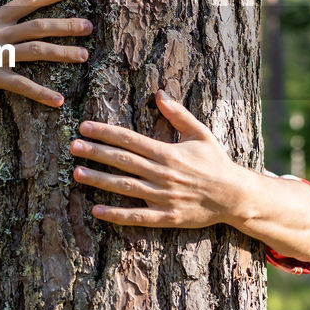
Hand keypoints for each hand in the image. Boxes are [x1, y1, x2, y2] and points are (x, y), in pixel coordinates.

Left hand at [71, 89, 250, 227]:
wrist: (235, 196)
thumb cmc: (216, 162)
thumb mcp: (201, 133)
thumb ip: (178, 114)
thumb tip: (159, 93)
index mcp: (168, 152)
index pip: (130, 139)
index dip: (106, 132)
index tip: (85, 126)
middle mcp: (163, 174)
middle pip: (123, 161)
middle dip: (96, 153)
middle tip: (74, 146)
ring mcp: (164, 197)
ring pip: (126, 187)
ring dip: (100, 180)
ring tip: (77, 174)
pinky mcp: (167, 217)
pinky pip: (137, 216)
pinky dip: (116, 215)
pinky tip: (96, 210)